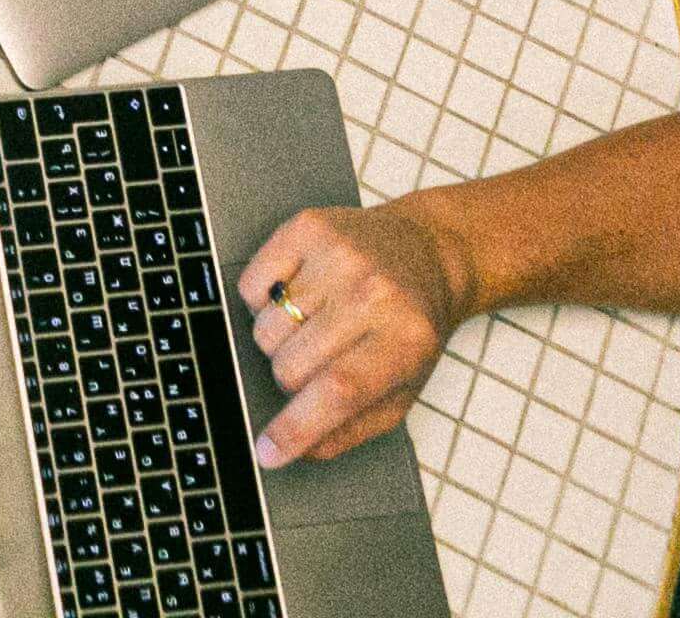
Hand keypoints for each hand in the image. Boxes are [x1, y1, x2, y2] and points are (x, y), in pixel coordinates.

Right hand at [234, 198, 471, 465]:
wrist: (429, 251)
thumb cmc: (413, 326)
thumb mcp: (404, 388)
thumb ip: (353, 428)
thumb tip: (299, 451)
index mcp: (405, 340)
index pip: (337, 390)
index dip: (295, 427)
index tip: (267, 451)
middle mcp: (373, 293)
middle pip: (290, 365)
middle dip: (292, 379)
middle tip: (320, 361)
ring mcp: (338, 255)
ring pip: (265, 330)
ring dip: (279, 341)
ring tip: (312, 325)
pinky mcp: (307, 227)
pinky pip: (250, 286)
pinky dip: (261, 301)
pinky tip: (294, 295)